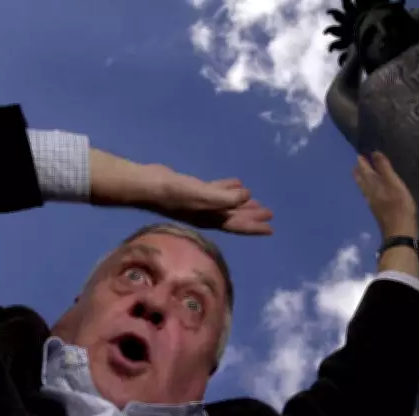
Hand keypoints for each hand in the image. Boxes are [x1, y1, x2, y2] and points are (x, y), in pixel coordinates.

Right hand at [89, 150, 272, 234]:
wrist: (148, 186)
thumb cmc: (174, 192)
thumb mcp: (202, 194)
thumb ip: (225, 197)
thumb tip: (247, 198)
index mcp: (211, 218)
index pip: (237, 225)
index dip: (254, 226)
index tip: (271, 228)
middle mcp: (207, 214)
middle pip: (234, 217)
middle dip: (251, 216)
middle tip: (269, 213)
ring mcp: (200, 203)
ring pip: (227, 205)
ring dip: (241, 204)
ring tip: (257, 200)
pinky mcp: (194, 190)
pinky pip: (216, 191)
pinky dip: (228, 189)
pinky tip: (237, 184)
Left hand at [353, 151, 417, 236]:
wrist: (398, 231)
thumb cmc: (399, 205)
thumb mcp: (393, 183)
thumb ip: (384, 168)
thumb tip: (374, 153)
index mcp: (373, 184)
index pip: (364, 169)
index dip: (362, 161)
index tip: (359, 153)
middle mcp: (369, 192)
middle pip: (361, 179)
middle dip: (359, 169)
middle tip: (358, 161)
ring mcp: (372, 202)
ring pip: (363, 187)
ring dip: (362, 178)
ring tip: (360, 172)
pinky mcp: (377, 209)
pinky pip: (368, 194)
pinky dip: (367, 187)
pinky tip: (370, 190)